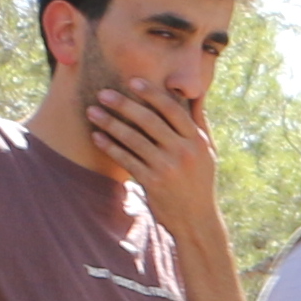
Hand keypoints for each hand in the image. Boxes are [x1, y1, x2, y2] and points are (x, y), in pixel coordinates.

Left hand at [83, 73, 221, 227]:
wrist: (197, 219)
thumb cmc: (200, 180)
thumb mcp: (207, 150)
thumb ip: (199, 120)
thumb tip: (196, 90)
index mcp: (197, 140)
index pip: (172, 110)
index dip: (151, 93)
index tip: (132, 81)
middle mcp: (183, 152)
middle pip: (149, 121)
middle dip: (124, 104)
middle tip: (103, 93)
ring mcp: (167, 168)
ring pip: (133, 139)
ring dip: (110, 123)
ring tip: (92, 112)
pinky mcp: (152, 183)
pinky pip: (126, 160)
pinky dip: (110, 147)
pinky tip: (97, 137)